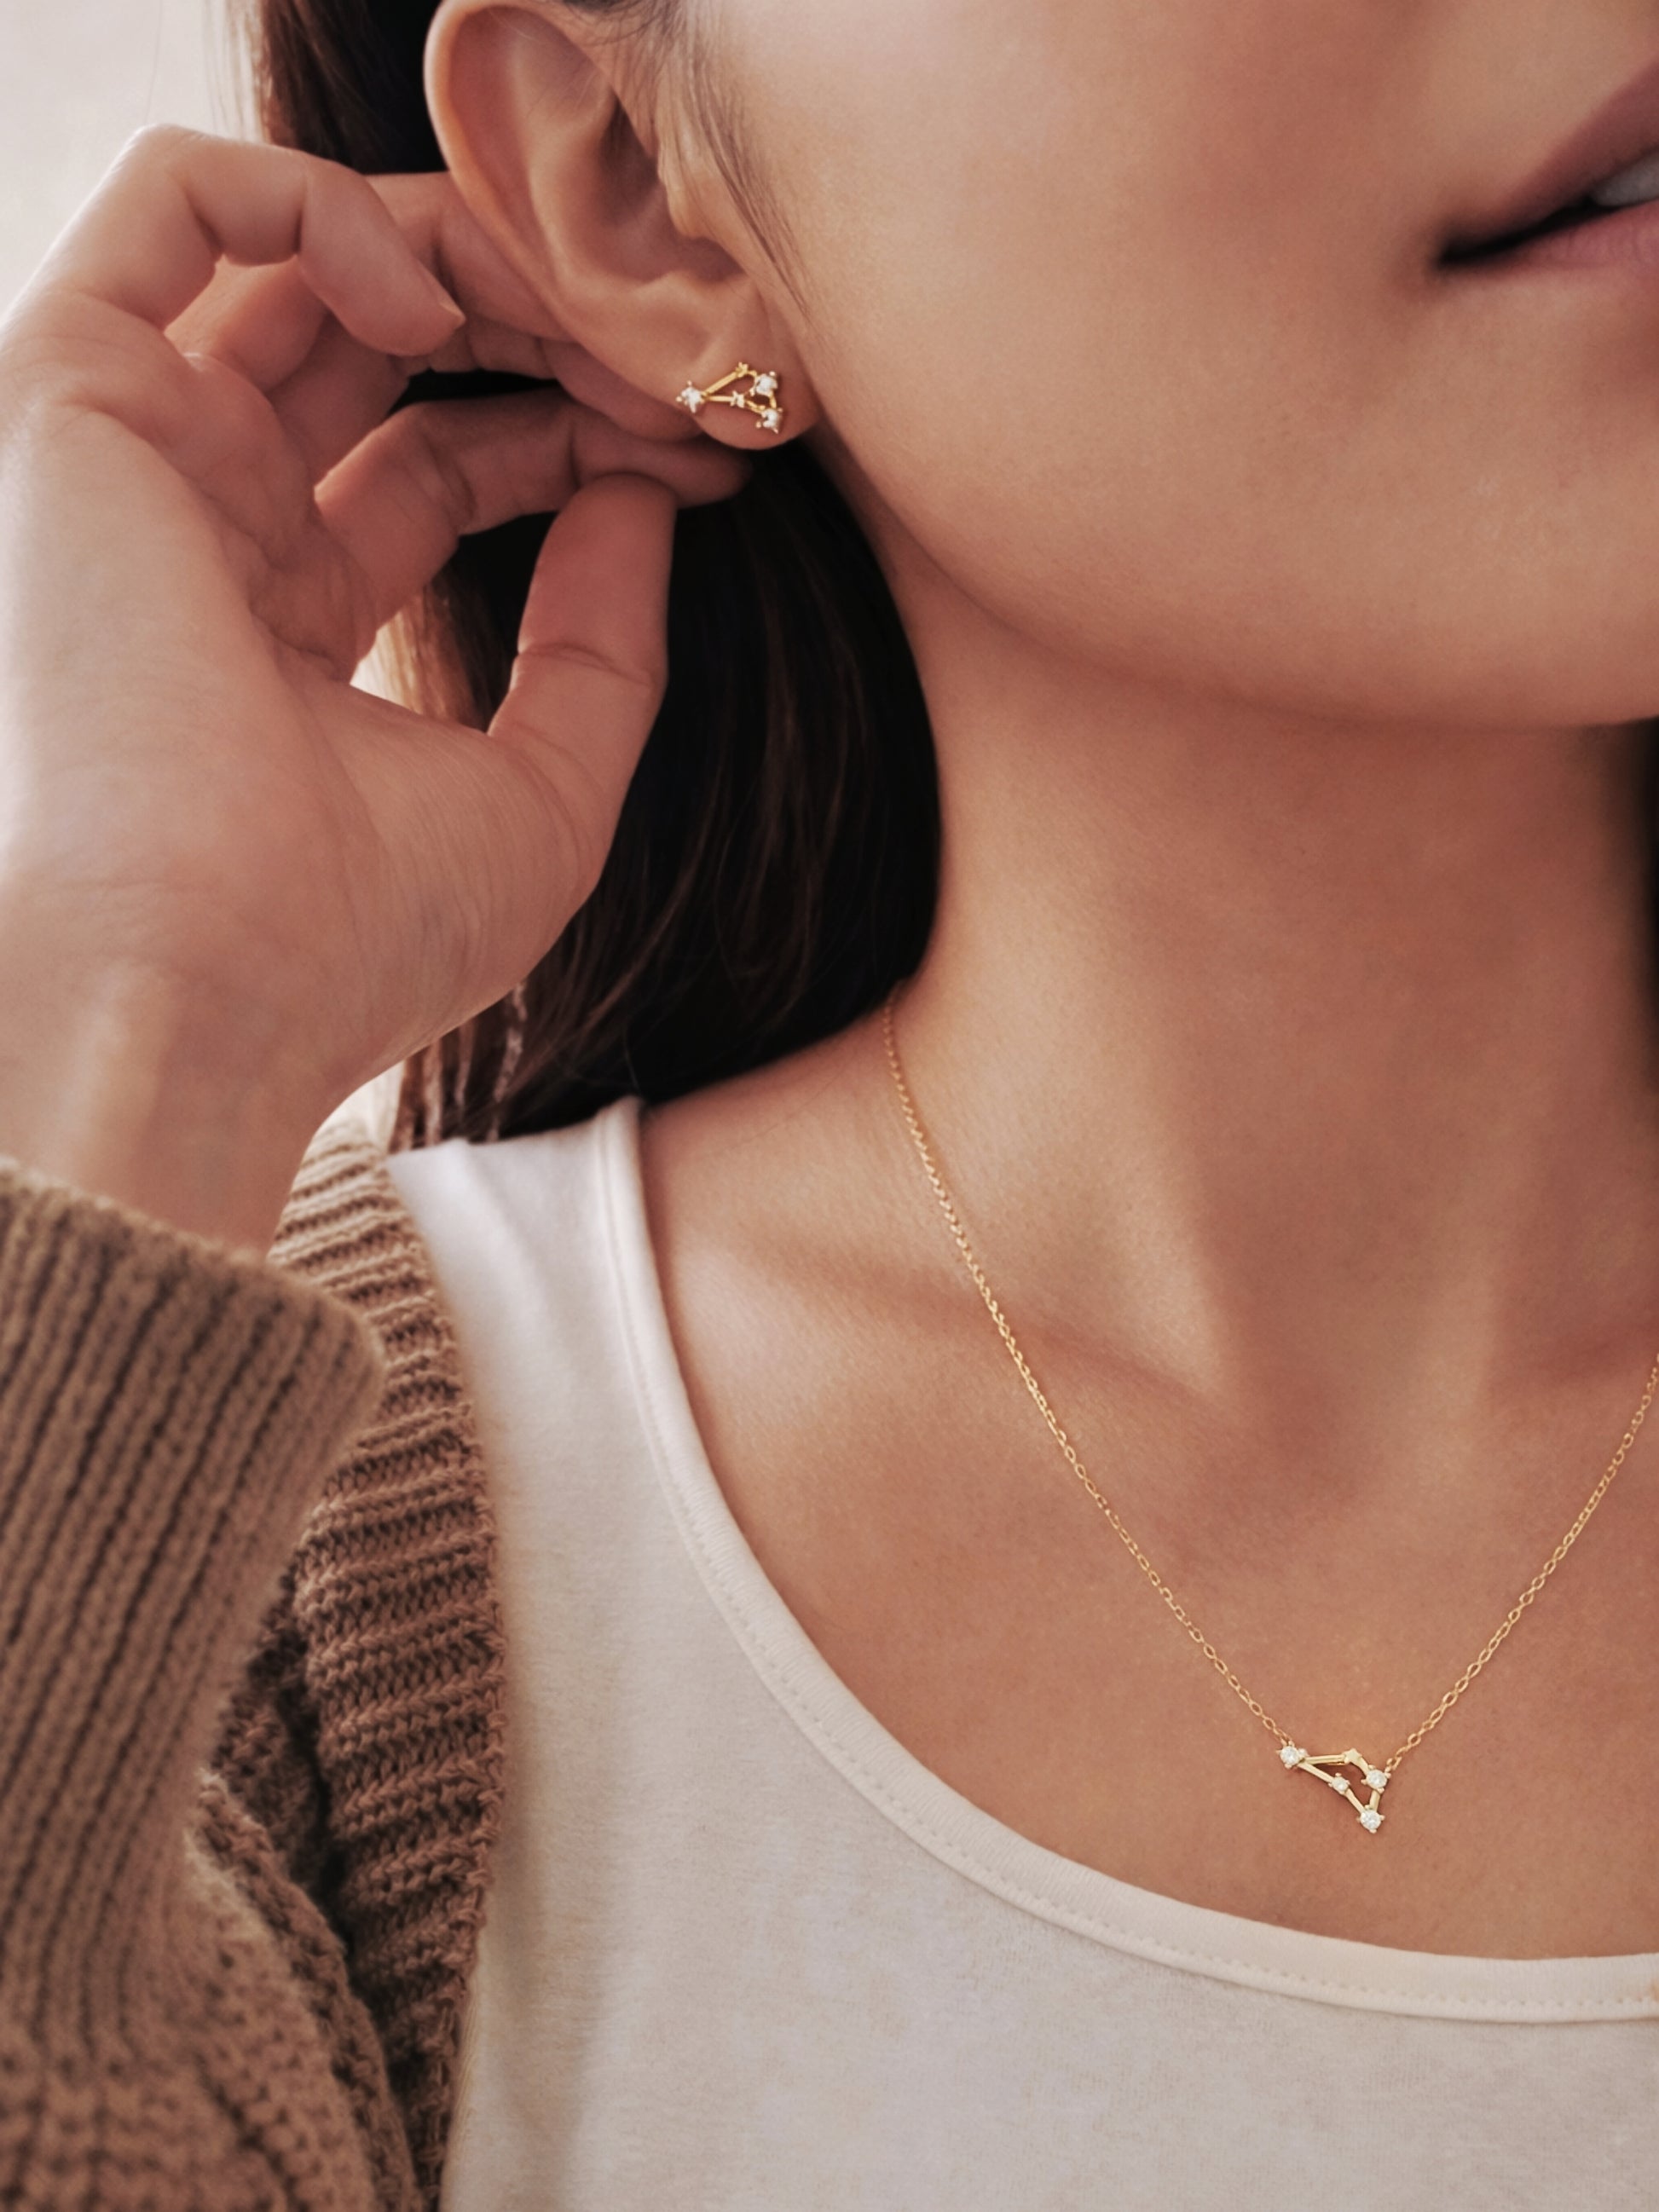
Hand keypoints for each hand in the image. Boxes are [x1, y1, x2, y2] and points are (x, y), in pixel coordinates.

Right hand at [0, 127, 743, 1164]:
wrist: (208, 988)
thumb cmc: (361, 937)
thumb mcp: (544, 793)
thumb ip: (602, 646)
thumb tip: (651, 495)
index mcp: (295, 622)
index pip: (449, 463)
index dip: (582, 431)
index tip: (708, 451)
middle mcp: (211, 528)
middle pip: (385, 353)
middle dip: (542, 330)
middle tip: (665, 347)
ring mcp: (143, 459)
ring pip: (301, 264)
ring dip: (463, 256)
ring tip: (576, 308)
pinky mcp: (75, 400)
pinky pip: (174, 204)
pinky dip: (316, 201)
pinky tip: (436, 296)